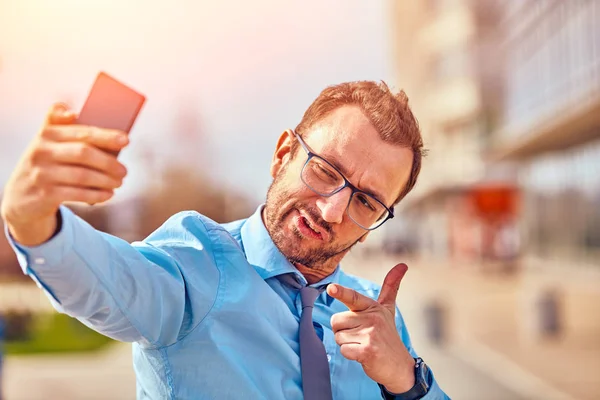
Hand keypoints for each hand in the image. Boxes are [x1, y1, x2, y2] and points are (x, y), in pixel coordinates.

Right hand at [1, 103, 128, 245]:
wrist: (19, 196)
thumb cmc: (45, 165)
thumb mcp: (48, 144)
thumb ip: (61, 126)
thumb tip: (77, 114)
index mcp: (47, 134)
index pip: (81, 132)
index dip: (104, 135)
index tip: (125, 140)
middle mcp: (42, 151)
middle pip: (83, 153)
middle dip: (109, 162)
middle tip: (124, 170)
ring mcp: (42, 173)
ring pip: (83, 175)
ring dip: (106, 180)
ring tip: (118, 182)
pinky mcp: (45, 194)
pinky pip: (78, 194)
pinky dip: (97, 194)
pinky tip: (108, 194)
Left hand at [327, 263, 415, 393]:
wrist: (400, 366)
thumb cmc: (388, 335)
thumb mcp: (388, 309)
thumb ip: (391, 287)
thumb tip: (402, 265)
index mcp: (373, 307)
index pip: (353, 297)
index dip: (340, 292)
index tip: (331, 288)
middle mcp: (372, 318)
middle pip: (336, 321)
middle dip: (342, 331)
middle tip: (360, 336)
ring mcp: (370, 335)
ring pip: (338, 336)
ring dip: (347, 344)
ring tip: (363, 345)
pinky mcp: (367, 351)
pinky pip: (343, 350)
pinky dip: (350, 355)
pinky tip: (363, 355)